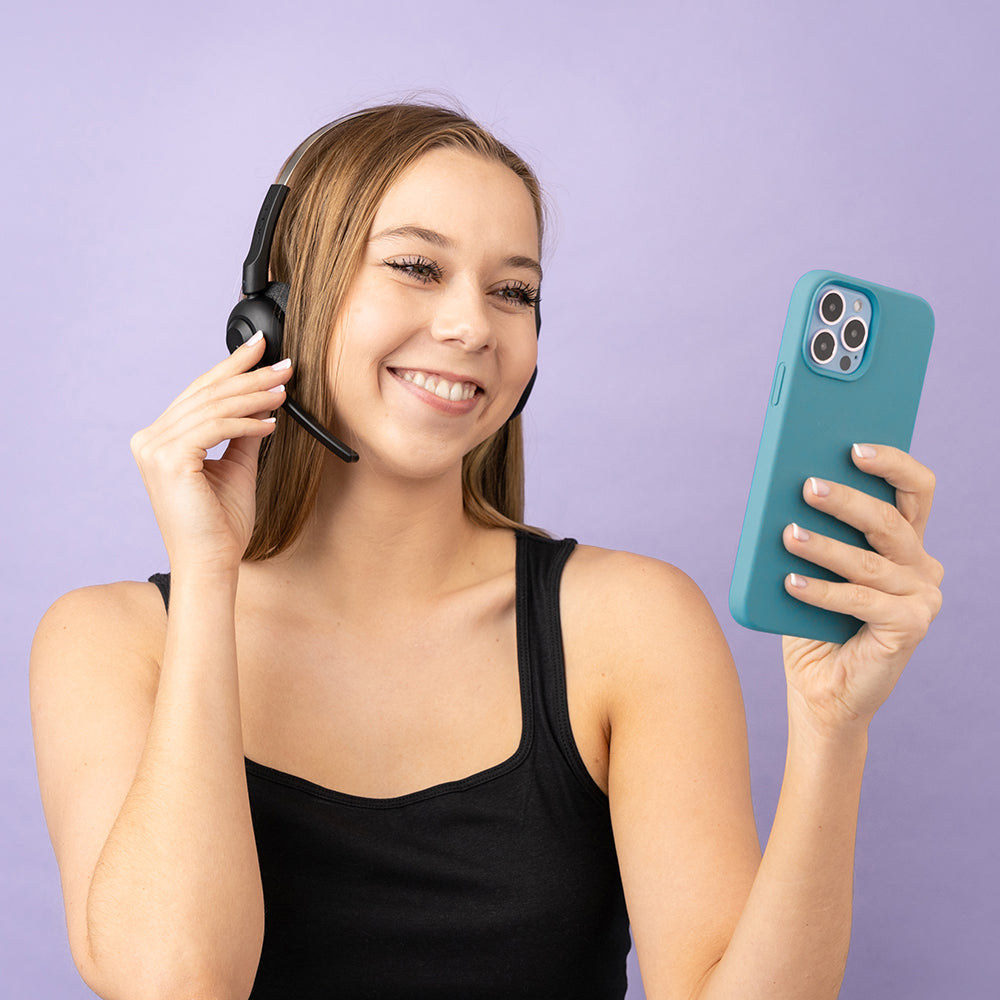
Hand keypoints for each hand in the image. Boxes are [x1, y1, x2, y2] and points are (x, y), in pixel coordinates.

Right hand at [129, 333, 292, 570]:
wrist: (212, 562)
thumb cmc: (221, 524)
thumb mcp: (237, 465)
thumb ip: (244, 431)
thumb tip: (263, 399)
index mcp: (160, 439)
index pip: (199, 392)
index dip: (231, 367)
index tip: (261, 349)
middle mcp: (151, 439)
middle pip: (206, 393)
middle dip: (249, 375)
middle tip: (284, 364)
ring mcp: (154, 448)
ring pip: (213, 407)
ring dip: (254, 395)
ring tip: (284, 390)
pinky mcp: (168, 459)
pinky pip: (215, 427)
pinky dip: (247, 421)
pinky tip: (271, 421)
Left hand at [780, 444, 943, 734]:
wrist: (820, 688)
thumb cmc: (811, 619)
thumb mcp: (811, 564)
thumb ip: (814, 527)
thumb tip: (791, 485)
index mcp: (903, 542)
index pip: (915, 489)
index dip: (892, 463)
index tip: (854, 445)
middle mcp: (921, 566)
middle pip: (890, 520)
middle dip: (847, 498)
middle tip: (807, 486)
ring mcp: (922, 597)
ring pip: (870, 561)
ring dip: (825, 545)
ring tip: (788, 534)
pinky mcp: (912, 627)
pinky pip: (861, 600)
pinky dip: (822, 590)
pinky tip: (790, 581)